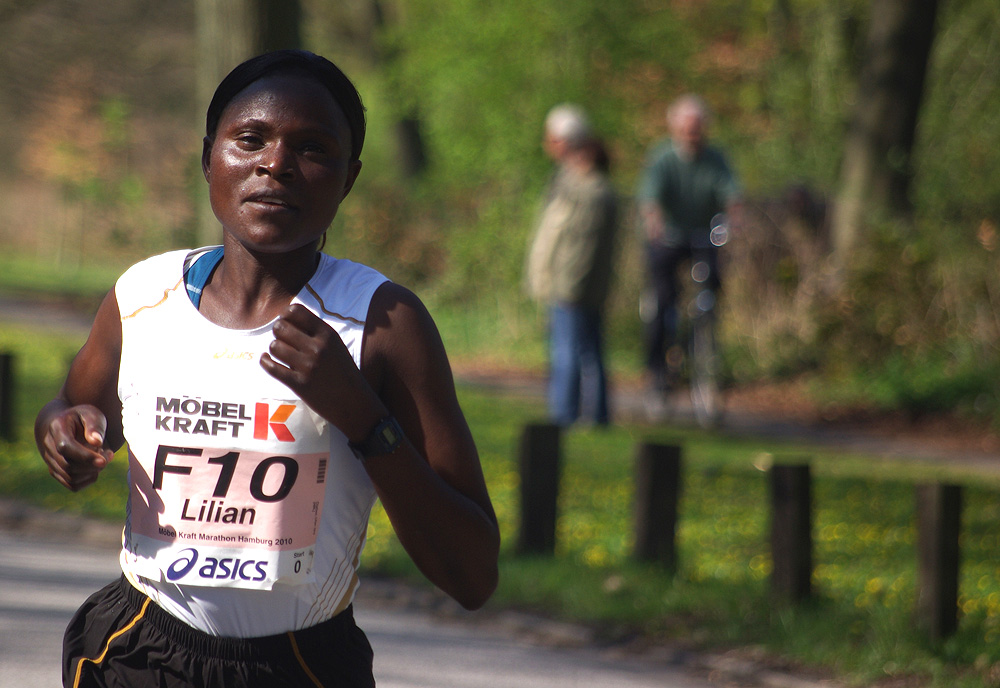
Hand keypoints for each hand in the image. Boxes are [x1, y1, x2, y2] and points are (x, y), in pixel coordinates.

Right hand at [39, 404, 112, 491]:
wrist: (70, 426)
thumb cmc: (84, 419)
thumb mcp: (92, 414)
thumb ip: (94, 426)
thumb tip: (96, 442)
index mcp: (56, 428)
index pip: (65, 447)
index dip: (85, 456)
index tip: (104, 460)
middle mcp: (49, 445)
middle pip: (68, 465)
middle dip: (93, 465)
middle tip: (109, 455)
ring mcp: (50, 460)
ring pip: (71, 477)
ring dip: (92, 472)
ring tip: (104, 459)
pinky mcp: (56, 471)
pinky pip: (72, 485)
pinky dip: (88, 480)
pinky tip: (96, 468)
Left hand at [261, 304, 383, 438]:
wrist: (354, 403)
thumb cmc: (343, 372)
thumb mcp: (336, 346)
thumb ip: (315, 332)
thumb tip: (285, 318)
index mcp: (328, 334)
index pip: (296, 311)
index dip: (285, 315)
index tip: (285, 321)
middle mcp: (318, 348)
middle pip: (280, 327)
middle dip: (278, 332)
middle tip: (282, 339)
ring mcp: (308, 366)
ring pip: (274, 346)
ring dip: (274, 349)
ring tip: (281, 354)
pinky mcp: (299, 384)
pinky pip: (272, 367)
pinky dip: (265, 361)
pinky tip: (266, 360)